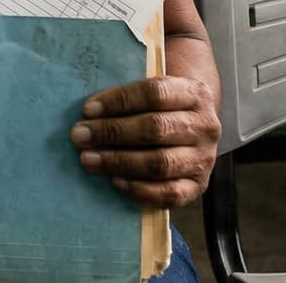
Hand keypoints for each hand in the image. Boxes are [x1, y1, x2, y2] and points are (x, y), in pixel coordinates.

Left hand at [70, 75, 219, 206]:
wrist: (195, 130)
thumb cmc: (163, 109)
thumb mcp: (155, 92)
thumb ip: (129, 96)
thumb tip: (89, 110)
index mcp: (195, 93)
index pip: (155, 93)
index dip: (119, 100)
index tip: (88, 109)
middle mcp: (205, 126)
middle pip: (156, 128)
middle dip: (112, 132)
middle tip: (80, 135)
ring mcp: (204, 158)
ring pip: (160, 163)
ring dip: (119, 161)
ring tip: (88, 159)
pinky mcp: (198, 186)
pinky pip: (169, 193)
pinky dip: (139, 189)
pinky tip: (115, 181)